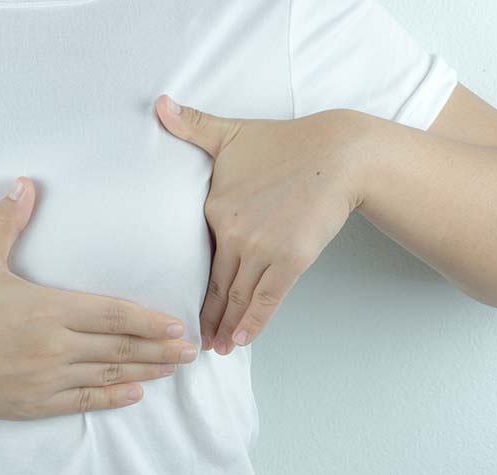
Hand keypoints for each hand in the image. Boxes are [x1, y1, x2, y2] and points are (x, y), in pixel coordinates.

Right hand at [0, 177, 198, 419]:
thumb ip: (6, 220)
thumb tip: (25, 182)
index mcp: (48, 309)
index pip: (114, 314)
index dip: (149, 320)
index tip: (177, 323)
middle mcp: (55, 346)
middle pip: (120, 347)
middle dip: (160, 349)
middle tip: (192, 350)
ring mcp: (46, 378)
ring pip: (108, 375)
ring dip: (146, 372)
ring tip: (173, 370)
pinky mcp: (33, 403)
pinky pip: (83, 402)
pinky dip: (112, 398)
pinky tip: (134, 395)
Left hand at [155, 95, 362, 354]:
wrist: (337, 153)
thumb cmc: (284, 143)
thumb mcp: (231, 132)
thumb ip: (193, 125)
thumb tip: (159, 104)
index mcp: (216, 211)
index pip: (200, 258)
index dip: (192, 286)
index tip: (183, 308)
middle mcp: (235, 235)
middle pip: (217, 285)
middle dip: (206, 317)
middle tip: (195, 341)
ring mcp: (263, 250)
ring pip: (239, 297)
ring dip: (226, 326)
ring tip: (218, 347)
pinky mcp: (292, 260)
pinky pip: (267, 299)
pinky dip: (253, 323)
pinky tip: (241, 341)